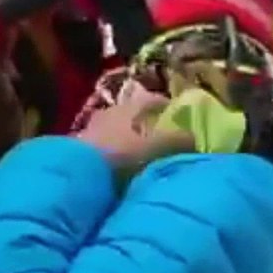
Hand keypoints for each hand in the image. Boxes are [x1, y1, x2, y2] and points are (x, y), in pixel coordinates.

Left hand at [76, 85, 194, 168]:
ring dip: (130, 141)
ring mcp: (92, 130)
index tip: (182, 119)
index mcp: (129, 106)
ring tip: (143, 158)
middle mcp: (109, 112)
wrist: (77, 173)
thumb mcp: (157, 146)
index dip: (169, 107)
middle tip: (164, 140)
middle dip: (149, 126)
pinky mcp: (81, 150)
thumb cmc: (121, 154)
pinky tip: (123, 169)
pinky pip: (105, 148)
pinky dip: (116, 155)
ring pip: (118, 131)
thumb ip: (178, 141)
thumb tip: (195, 139)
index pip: (154, 99)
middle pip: (134, 115)